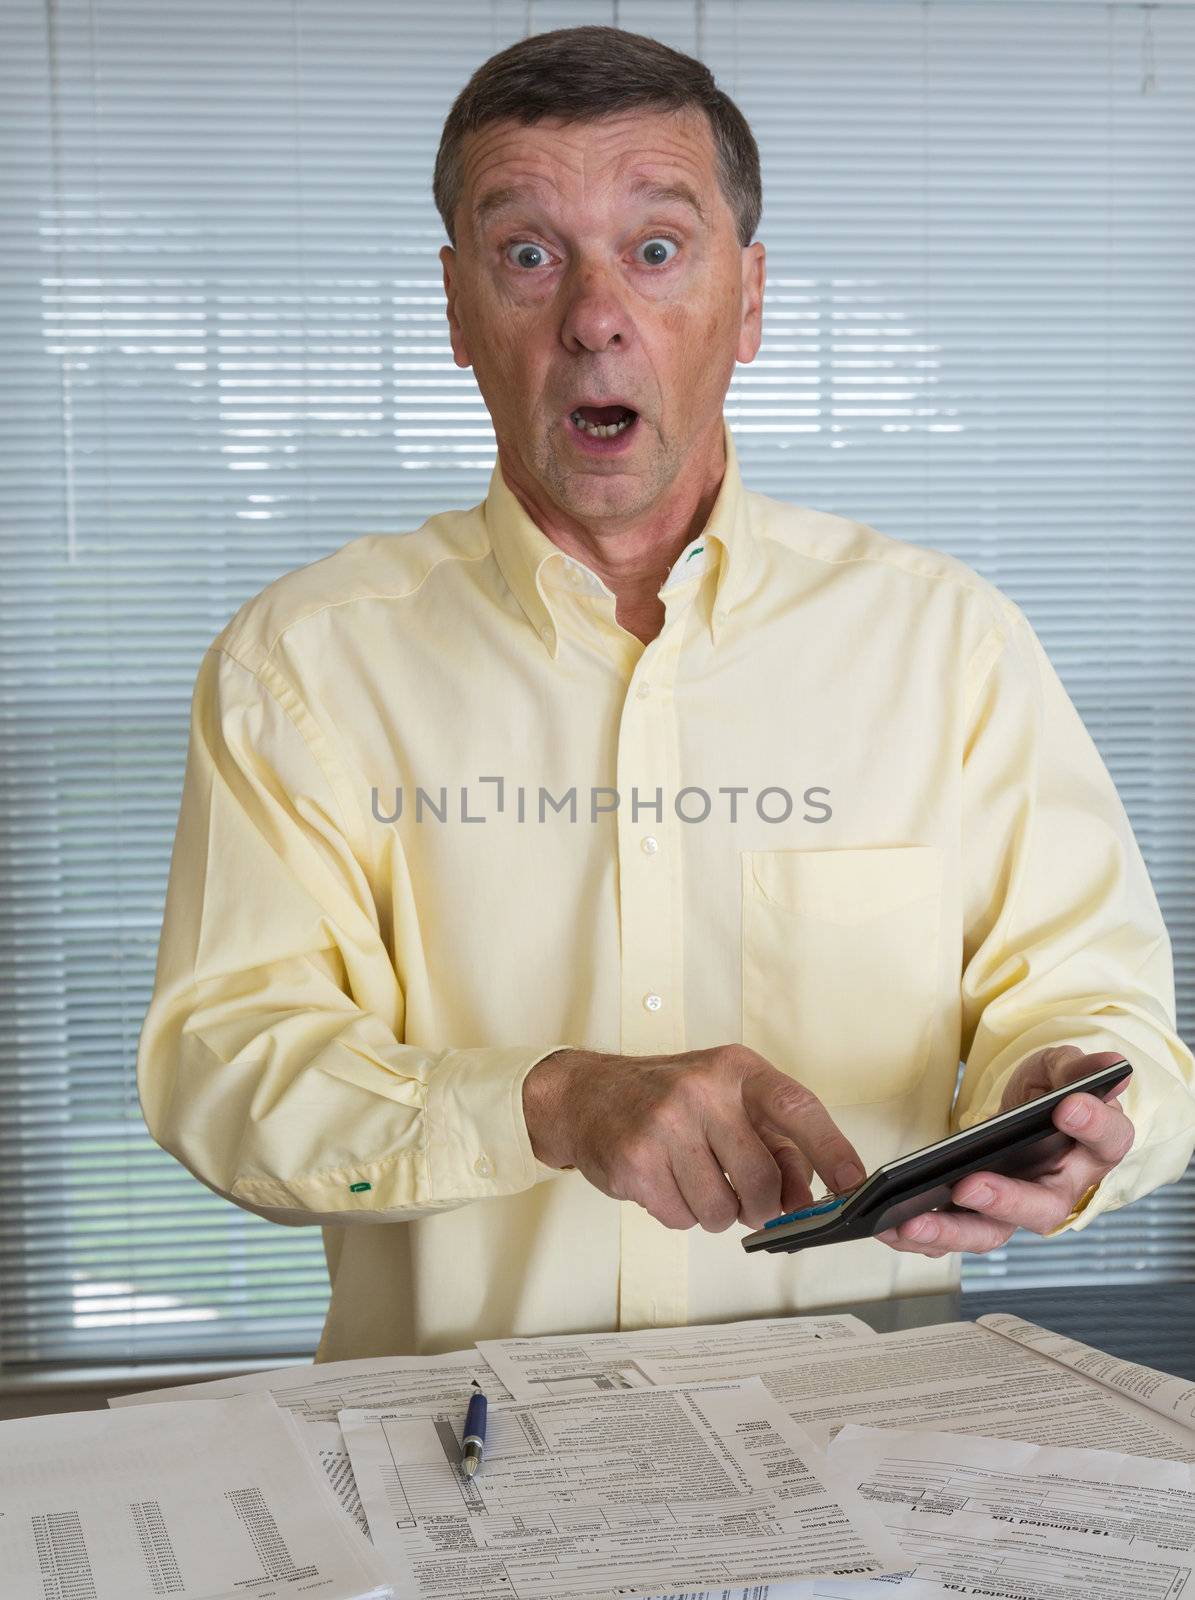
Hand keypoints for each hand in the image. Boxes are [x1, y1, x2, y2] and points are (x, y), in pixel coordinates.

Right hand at [521, 1044, 865, 1231]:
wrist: (585, 1095)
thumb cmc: (667, 1099)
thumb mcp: (725, 1098)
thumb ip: (772, 1140)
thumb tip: (807, 1197)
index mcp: (735, 1069)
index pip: (797, 1109)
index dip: (832, 1151)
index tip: (853, 1186)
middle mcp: (701, 1091)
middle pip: (760, 1180)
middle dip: (760, 1207)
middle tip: (746, 1201)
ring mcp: (664, 1125)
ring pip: (720, 1210)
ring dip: (715, 1212)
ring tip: (694, 1181)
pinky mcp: (634, 1161)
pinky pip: (681, 1218)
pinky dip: (680, 1213)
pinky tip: (664, 1182)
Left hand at [876, 1045, 1133, 1256]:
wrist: (1027, 1118)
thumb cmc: (1051, 1096)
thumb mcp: (1062, 1070)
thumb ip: (1078, 1068)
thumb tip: (1109, 1065)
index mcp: (1094, 1149)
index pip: (1106, 1140)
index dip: (1092, 1126)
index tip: (1068, 1107)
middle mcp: (1060, 1189)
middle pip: (1041, 1208)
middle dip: (1003, 1199)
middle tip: (967, 1185)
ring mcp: (1018, 1210)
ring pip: (991, 1233)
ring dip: (950, 1232)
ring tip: (908, 1220)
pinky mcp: (981, 1218)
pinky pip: (954, 1235)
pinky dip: (923, 1236)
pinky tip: (888, 1224)